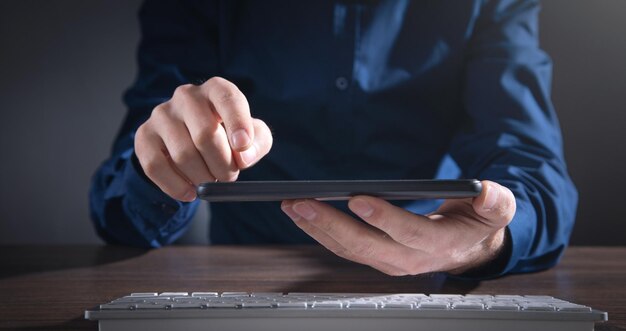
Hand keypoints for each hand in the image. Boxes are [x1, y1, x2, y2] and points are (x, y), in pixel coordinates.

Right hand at [134, 77, 272, 200]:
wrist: (192, 141)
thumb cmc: (228, 136)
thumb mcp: (253, 137)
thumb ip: (257, 144)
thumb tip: (243, 157)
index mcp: (216, 89)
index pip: (227, 98)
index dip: (238, 123)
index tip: (243, 147)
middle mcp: (187, 96)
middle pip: (206, 134)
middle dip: (223, 164)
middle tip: (229, 176)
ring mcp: (162, 114)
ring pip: (183, 155)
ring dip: (203, 178)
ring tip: (210, 180)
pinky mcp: (144, 136)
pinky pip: (156, 167)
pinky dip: (176, 187)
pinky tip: (190, 191)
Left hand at [281, 180, 514, 275]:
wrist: (469, 248)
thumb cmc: (477, 224)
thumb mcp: (496, 210)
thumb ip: (496, 203)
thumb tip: (487, 191)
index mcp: (440, 244)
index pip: (409, 234)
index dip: (384, 219)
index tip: (358, 199)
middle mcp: (410, 259)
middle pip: (366, 246)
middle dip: (331, 225)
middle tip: (302, 202)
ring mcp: (390, 261)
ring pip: (348, 250)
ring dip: (318, 228)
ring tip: (293, 205)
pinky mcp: (376, 256)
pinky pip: (344, 248)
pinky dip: (321, 231)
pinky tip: (303, 214)